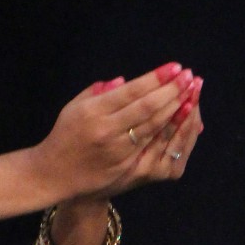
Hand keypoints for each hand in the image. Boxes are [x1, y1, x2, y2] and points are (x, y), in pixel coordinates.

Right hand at [30, 65, 201, 201]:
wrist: (52, 176)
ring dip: (176, 109)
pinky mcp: (125, 169)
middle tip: (190, 77)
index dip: (156, 78)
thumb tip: (124, 81)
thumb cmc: (64, 137)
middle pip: (147, 108)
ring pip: (153, 128)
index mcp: (93, 112)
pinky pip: (153, 147)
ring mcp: (117, 152)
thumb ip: (99, 92)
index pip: (131, 91)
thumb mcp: (74, 108)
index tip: (175, 67)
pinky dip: (170, 132)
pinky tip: (182, 120)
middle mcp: (106, 132)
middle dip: (172, 91)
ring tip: (191, 94)